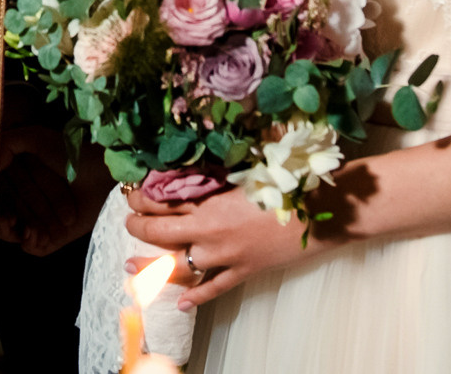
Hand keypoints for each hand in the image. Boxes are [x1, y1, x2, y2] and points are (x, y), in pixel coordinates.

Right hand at [0, 127, 109, 255]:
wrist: (100, 172)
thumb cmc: (68, 153)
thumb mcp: (35, 137)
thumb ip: (7, 142)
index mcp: (11, 180)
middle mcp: (20, 204)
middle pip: (5, 216)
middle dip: (11, 217)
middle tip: (12, 219)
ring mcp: (34, 223)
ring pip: (15, 234)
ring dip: (20, 232)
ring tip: (30, 230)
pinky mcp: (51, 239)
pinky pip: (33, 248)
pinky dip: (32, 244)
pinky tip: (37, 236)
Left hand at [123, 183, 329, 308]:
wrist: (322, 214)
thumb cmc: (287, 183)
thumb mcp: (249, 166)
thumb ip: (220, 166)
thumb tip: (202, 146)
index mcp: (211, 203)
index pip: (164, 202)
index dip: (143, 199)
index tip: (132, 195)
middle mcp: (211, 233)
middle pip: (163, 234)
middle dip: (140, 229)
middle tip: (128, 223)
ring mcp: (226, 257)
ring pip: (180, 266)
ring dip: (152, 267)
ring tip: (130, 265)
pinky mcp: (243, 272)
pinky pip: (214, 289)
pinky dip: (197, 297)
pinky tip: (182, 304)